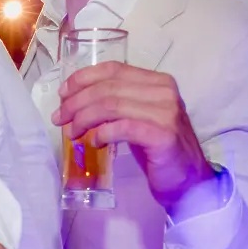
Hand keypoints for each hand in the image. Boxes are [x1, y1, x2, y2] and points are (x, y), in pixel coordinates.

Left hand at [53, 62, 215, 213]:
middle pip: (107, 88)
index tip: (62, 94)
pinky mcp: (163, 135)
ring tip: (72, 133)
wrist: (187, 179)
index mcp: (157, 81)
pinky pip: (122, 128)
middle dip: (76, 103)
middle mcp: (164, 91)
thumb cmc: (155, 148)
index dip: (82, 79)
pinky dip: (102, 133)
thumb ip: (114, 103)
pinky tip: (94, 142)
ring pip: (111, 106)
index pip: (112, 69)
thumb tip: (72, 100)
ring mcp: (166, 112)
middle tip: (60, 119)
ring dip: (84, 119)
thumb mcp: (135, 117)